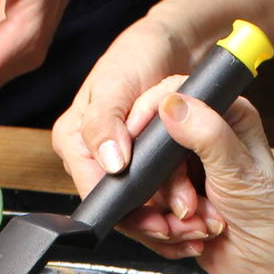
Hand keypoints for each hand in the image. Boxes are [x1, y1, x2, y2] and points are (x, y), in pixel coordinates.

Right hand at [52, 14, 206, 244]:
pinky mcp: (142, 168)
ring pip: (140, 209)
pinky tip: (196, 217)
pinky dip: (176, 211)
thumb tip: (110, 163)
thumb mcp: (115, 85)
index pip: (94, 190)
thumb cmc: (136, 58)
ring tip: (198, 225)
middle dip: (153, 222)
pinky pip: (155, 201)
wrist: (169, 45)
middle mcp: (94, 157)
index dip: (126, 210)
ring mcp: (119, 165)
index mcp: (75, 140)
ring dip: (170, 222)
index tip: (158, 223)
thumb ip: (106, 123)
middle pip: (119, 205)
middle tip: (186, 227)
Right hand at [111, 80, 273, 273]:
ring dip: (167, 216)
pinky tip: (195, 237)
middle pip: (150, 150)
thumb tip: (172, 104)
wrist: (271, 265)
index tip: (135, 149)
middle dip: (166, 190)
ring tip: (201, 228)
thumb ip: (207, 134)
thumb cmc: (271, 216)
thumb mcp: (239, 170)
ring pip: (145, 186)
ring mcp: (184, 173)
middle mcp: (200, 140)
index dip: (146, 122)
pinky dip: (165, 232)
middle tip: (188, 209)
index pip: (169, 99)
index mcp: (222, 116)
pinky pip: (145, 213)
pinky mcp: (172, 203)